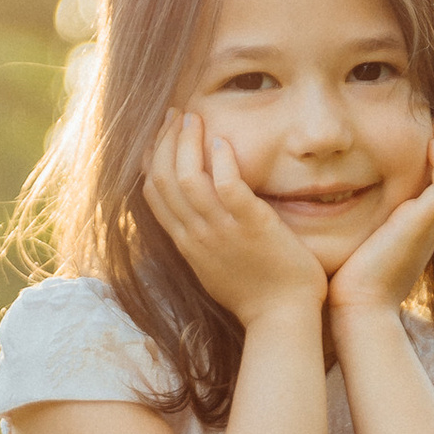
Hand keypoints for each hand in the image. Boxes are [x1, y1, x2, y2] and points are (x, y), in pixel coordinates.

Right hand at [142, 111, 328, 330]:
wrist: (281, 319)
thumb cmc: (255, 294)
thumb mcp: (214, 266)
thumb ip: (201, 239)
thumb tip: (194, 218)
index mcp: (186, 243)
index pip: (152, 193)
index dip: (152, 158)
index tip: (162, 134)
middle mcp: (196, 235)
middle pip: (162, 178)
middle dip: (165, 140)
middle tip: (176, 114)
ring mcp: (221, 231)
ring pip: (187, 178)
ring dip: (187, 142)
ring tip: (193, 118)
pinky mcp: (251, 227)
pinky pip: (227, 187)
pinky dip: (221, 161)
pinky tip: (224, 143)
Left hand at [324, 123, 433, 335]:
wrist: (358, 308)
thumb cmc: (348, 285)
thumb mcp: (357, 248)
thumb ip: (357, 229)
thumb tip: (328, 211)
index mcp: (418, 233)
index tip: (421, 144)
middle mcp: (431, 229)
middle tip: (432, 128)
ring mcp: (432, 225)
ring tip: (433, 129)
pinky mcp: (426, 221)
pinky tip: (428, 144)